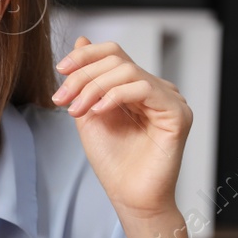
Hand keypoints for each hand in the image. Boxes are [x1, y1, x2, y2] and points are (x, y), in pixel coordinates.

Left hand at [50, 37, 190, 218]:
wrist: (129, 196)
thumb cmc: (113, 161)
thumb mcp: (88, 114)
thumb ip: (85, 81)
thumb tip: (81, 40)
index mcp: (135, 87)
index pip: (114, 54)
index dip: (85, 56)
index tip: (60, 70)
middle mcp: (155, 89)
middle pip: (117, 60)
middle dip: (82, 77)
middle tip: (62, 99)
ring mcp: (169, 99)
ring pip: (128, 71)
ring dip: (94, 87)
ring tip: (76, 110)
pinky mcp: (177, 113)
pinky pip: (145, 89)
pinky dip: (116, 96)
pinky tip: (99, 111)